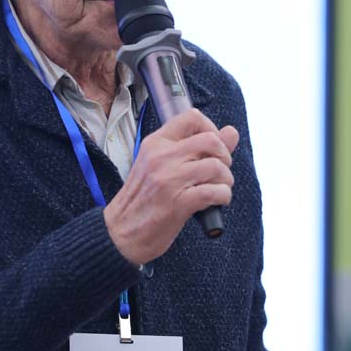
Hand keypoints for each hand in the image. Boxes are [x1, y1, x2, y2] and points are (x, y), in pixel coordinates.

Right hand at [103, 108, 238, 265]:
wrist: (120, 232)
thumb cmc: (142, 199)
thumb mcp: (160, 165)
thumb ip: (195, 148)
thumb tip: (231, 132)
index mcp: (156, 143)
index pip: (192, 117)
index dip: (212, 129)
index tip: (211, 148)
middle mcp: (161, 157)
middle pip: (211, 141)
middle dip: (224, 157)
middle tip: (218, 172)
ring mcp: (169, 180)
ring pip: (216, 166)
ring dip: (226, 180)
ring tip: (218, 189)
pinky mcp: (178, 203)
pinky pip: (215, 192)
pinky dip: (223, 197)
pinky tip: (216, 202)